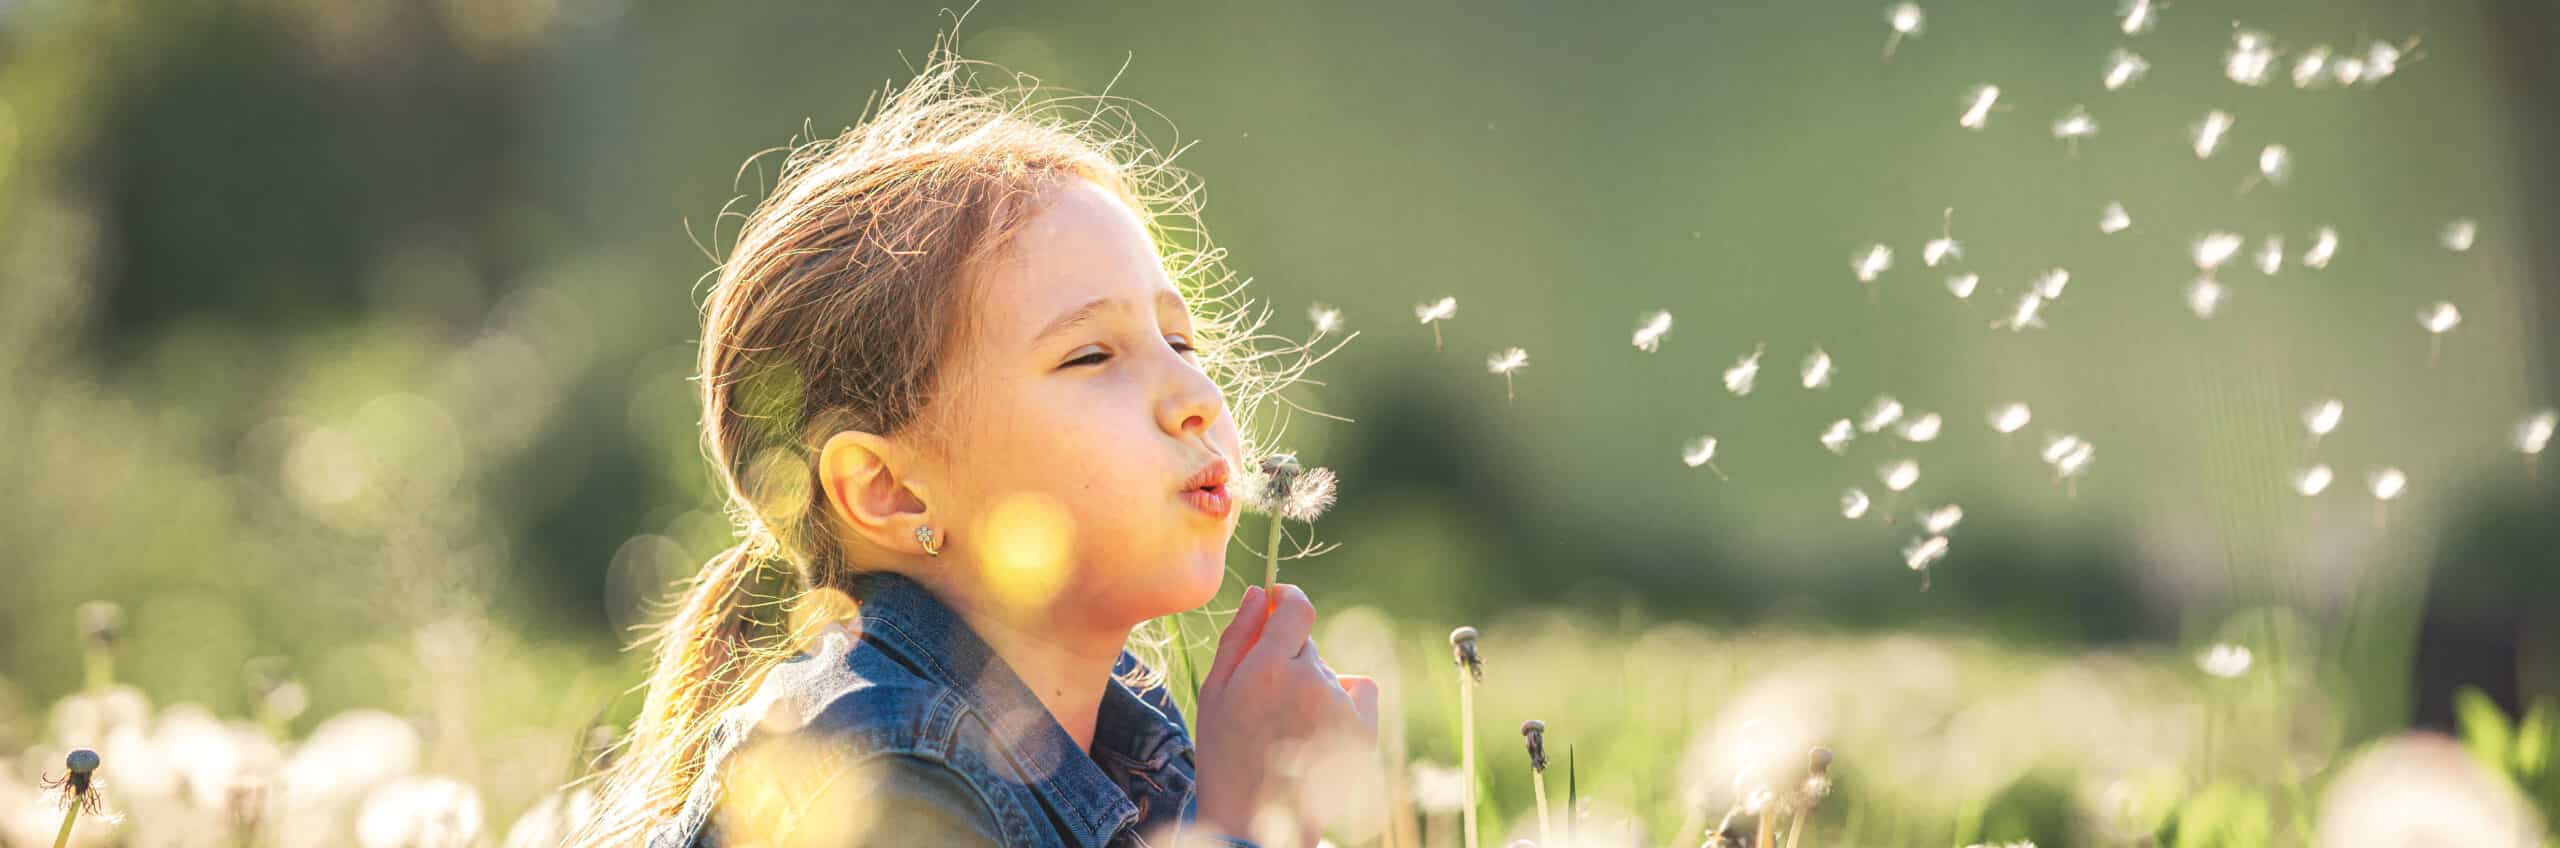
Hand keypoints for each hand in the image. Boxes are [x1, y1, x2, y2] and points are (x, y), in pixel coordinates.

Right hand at [1190, 584, 1380, 846]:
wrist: (1254, 821)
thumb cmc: (1224, 756)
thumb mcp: (1215, 692)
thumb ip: (1238, 637)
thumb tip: (1259, 593)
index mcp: (1269, 669)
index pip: (1298, 607)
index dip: (1289, 597)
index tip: (1280, 601)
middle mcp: (1311, 682)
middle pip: (1307, 644)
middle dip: (1289, 657)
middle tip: (1266, 699)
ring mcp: (1341, 707)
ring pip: (1327, 671)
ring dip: (1312, 683)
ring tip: (1287, 726)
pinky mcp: (1363, 730)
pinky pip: (1359, 688)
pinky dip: (1344, 697)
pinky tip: (1319, 726)